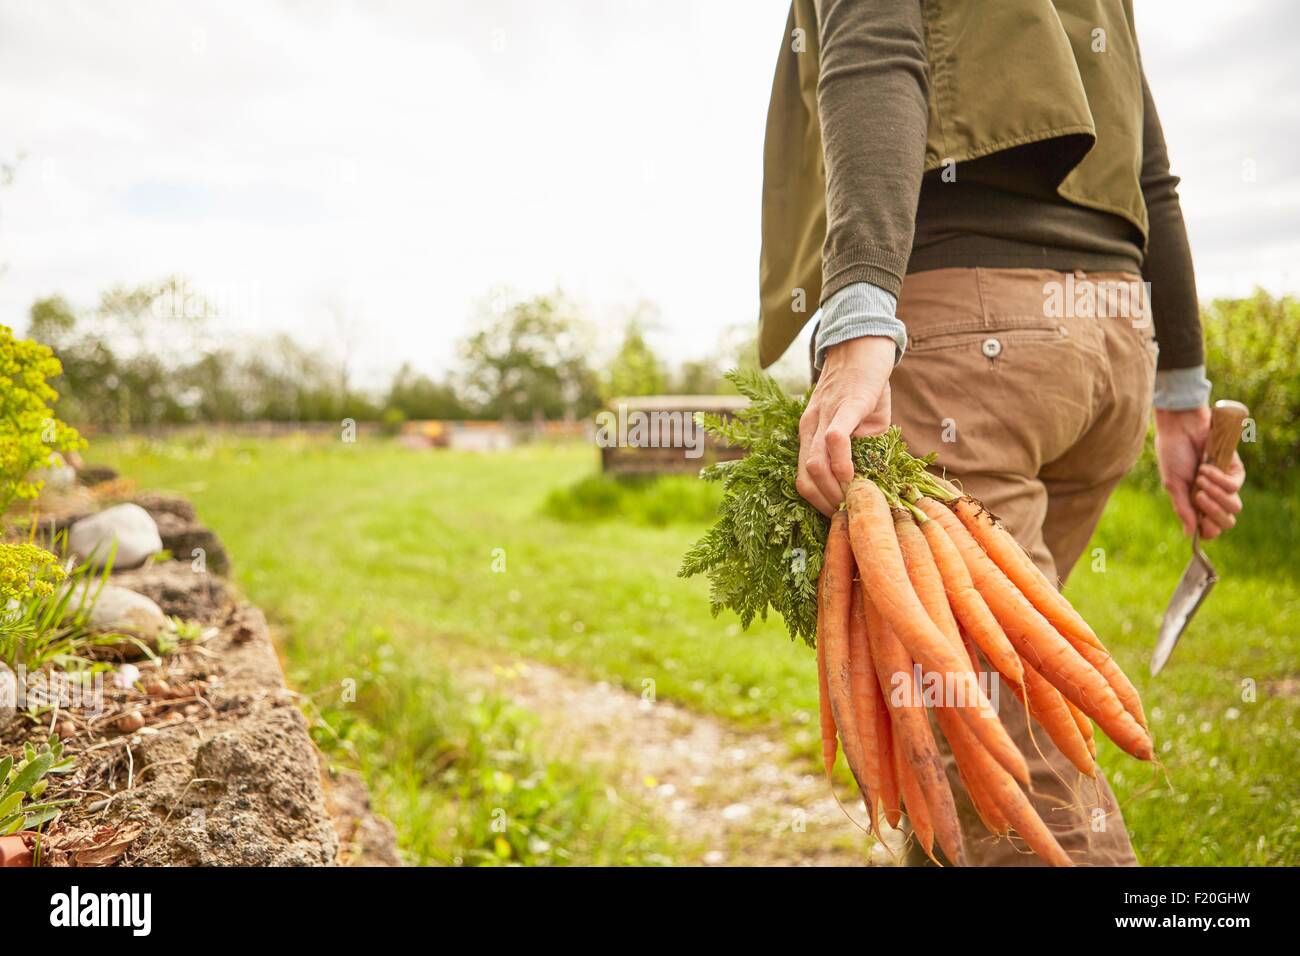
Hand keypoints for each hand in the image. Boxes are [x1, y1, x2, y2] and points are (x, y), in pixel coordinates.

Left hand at [796, 336, 894, 515]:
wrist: (864, 345)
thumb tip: (867, 482)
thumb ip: (859, 450)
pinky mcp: (845, 406)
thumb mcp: (858, 425)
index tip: (842, 517)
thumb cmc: (864, 387)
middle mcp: (809, 428)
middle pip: (804, 480)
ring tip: (856, 501)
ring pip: (814, 465)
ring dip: (835, 491)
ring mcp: (823, 417)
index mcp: (809, 435)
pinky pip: (835, 440)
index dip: (820, 505)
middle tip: (850, 517)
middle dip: (827, 506)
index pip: (803, 480)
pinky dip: (842, 465)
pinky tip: (856, 477)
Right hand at [1154, 405, 1244, 538]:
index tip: (1200, 523)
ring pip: (1234, 507)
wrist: (1181, 428)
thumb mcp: (1173, 485)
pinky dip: (1218, 479)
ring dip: (1214, 494)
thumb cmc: (1172, 454)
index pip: (1211, 528)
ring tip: (1200, 479)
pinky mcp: (1235, 471)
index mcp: (1196, 503)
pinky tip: (1205, 467)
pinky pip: (1234, 486)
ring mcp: (1225, 485)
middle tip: (1198, 497)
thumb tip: (1189, 534)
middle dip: (1213, 514)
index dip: (1209, 530)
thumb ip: (1183, 509)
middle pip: (1227, 522)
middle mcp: (1213, 496)